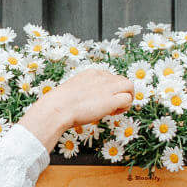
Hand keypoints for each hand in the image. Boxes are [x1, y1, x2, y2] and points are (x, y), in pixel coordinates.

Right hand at [21, 62, 135, 150]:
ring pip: (129, 86)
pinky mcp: (111, 100)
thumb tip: (86, 101)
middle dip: (120, 92)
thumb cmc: (59, 104)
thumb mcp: (72, 91)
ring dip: (127, 97)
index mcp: (91, 73)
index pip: (110, 77)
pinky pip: (127, 99)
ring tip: (118, 109)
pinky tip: (114, 113)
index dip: (110, 89)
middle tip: (113, 106)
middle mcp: (102, 77)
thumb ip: (83, 93)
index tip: (103, 100)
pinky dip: (125, 107)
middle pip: (122, 80)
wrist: (57, 109)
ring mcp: (108, 88)